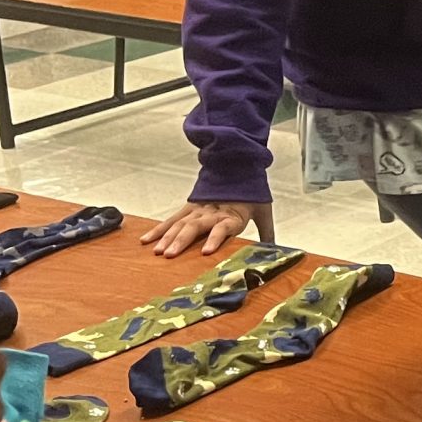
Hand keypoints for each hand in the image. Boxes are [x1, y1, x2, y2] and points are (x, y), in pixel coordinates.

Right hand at [144, 199, 274, 259]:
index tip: (206, 252)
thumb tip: (275, 249)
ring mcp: (198, 209)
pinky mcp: (188, 208)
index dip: (214, 238)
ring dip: (167, 238)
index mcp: (232, 214)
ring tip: (158, 252)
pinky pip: (171, 220)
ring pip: (180, 224)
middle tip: (170, 255)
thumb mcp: (263, 210)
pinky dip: (158, 230)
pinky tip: (146, 240)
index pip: (222, 227)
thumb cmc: (252, 192)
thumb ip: (267, 231)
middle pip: (195, 227)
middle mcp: (212, 212)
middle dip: (181, 241)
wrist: (240, 166)